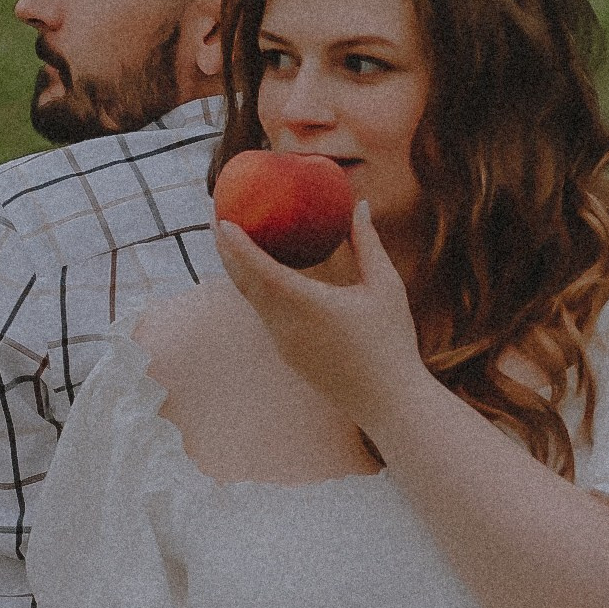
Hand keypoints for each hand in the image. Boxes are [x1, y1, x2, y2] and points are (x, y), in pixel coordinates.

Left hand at [214, 202, 429, 440]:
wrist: (388, 402)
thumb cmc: (391, 341)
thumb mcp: (385, 286)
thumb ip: (368, 243)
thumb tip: (362, 205)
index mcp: (308, 306)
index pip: (262, 270)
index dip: (239, 244)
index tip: (222, 220)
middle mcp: (287, 326)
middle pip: (244, 283)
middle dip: (227, 251)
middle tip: (216, 218)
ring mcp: (283, 343)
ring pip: (251, 300)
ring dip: (237, 271)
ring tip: (230, 242)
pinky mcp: (287, 354)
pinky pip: (264, 314)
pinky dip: (254, 290)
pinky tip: (259, 277)